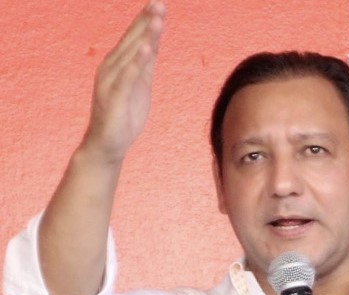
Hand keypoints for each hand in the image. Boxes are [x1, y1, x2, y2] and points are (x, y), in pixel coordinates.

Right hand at [81, 1, 165, 164]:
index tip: (158, 3)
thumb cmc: (124, 116)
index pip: (135, 38)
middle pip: (132, 41)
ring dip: (144, 36)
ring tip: (157, 19)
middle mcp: (112, 68)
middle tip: (159, 3)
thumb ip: (145, 66)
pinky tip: (145, 48)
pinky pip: (127, 76)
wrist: (107, 145)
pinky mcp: (114, 97)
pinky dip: (136, 61)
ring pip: (130, 54)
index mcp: (119, 65)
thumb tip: (153, 45)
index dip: (146, 21)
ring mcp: (111, 81)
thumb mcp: (141, 86)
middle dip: (146, 21)